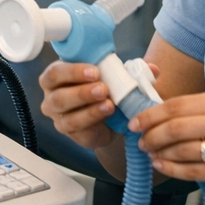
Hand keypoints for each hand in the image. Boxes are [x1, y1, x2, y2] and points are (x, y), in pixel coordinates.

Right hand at [37, 60, 159, 151]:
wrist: (109, 115)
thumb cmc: (104, 88)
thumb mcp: (114, 75)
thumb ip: (132, 71)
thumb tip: (152, 68)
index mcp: (56, 78)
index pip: (55, 73)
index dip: (73, 72)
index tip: (96, 71)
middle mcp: (52, 99)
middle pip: (59, 97)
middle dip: (82, 93)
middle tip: (103, 89)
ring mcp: (59, 119)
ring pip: (68, 117)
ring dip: (90, 111)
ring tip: (109, 105)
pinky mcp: (72, 135)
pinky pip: (79, 132)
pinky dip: (94, 123)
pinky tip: (108, 117)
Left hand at [130, 91, 204, 193]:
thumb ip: (197, 110)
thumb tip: (157, 114)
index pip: (176, 105)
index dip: (150, 115)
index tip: (136, 122)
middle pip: (175, 128)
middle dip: (151, 135)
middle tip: (141, 141)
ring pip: (182, 151)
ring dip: (160, 153)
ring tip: (151, 153)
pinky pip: (193, 171)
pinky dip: (172, 169)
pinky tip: (163, 166)